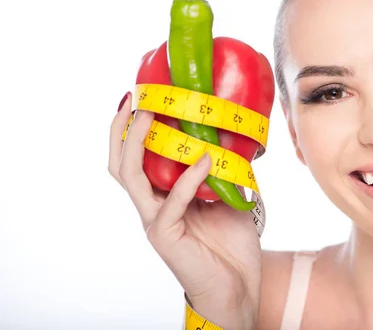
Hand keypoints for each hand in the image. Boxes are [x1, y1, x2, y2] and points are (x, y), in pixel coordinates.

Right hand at [108, 94, 261, 328]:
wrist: (238, 288)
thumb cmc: (231, 244)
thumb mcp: (230, 197)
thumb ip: (227, 171)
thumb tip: (238, 138)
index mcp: (163, 196)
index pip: (136, 159)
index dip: (132, 129)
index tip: (142, 96)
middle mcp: (152, 206)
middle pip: (120, 163)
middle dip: (122, 129)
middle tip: (135, 97)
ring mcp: (155, 221)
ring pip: (131, 177)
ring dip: (139, 143)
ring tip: (153, 114)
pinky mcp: (166, 236)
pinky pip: (173, 201)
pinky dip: (189, 177)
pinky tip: (207, 159)